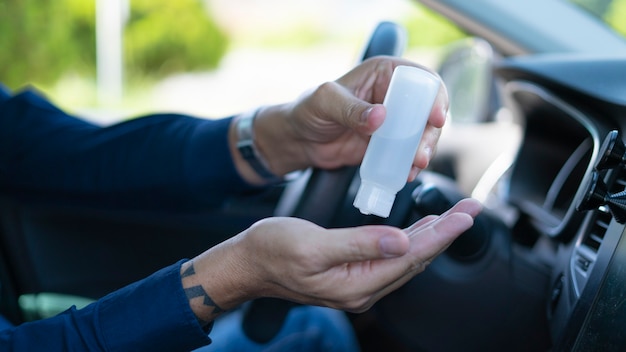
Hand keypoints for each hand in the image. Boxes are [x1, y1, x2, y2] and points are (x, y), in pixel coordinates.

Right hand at [183, 198, 480, 322]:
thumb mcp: (314, 244)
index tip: (466, 215)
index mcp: (356, 284)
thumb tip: (400, 241)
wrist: (248, 264)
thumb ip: (359, 244)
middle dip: (446, 233)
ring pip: (406, 258)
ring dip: (432, 236)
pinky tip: (418, 229)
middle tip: (472, 209)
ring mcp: (358, 283)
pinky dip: (410, 240)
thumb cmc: (272, 251)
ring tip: (455, 216)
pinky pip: (391, 257)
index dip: (442, 234)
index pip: (411, 256)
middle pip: (415, 258)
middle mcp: (363, 288)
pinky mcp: (352, 273)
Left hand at [250, 56, 447, 179]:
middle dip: (430, 133)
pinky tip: (405, 174)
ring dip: (423, 151)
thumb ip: (351, 108)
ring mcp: (394, 122)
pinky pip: (407, 154)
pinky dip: (410, 164)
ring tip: (413, 166)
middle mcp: (394, 96)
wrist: (299, 141)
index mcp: (384, 73)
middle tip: (420, 154)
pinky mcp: (389, 145)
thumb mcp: (326, 102)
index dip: (435, 97)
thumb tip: (381, 116)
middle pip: (428, 111)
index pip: (421, 80)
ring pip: (422, 135)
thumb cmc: (308, 111)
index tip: (436, 118)